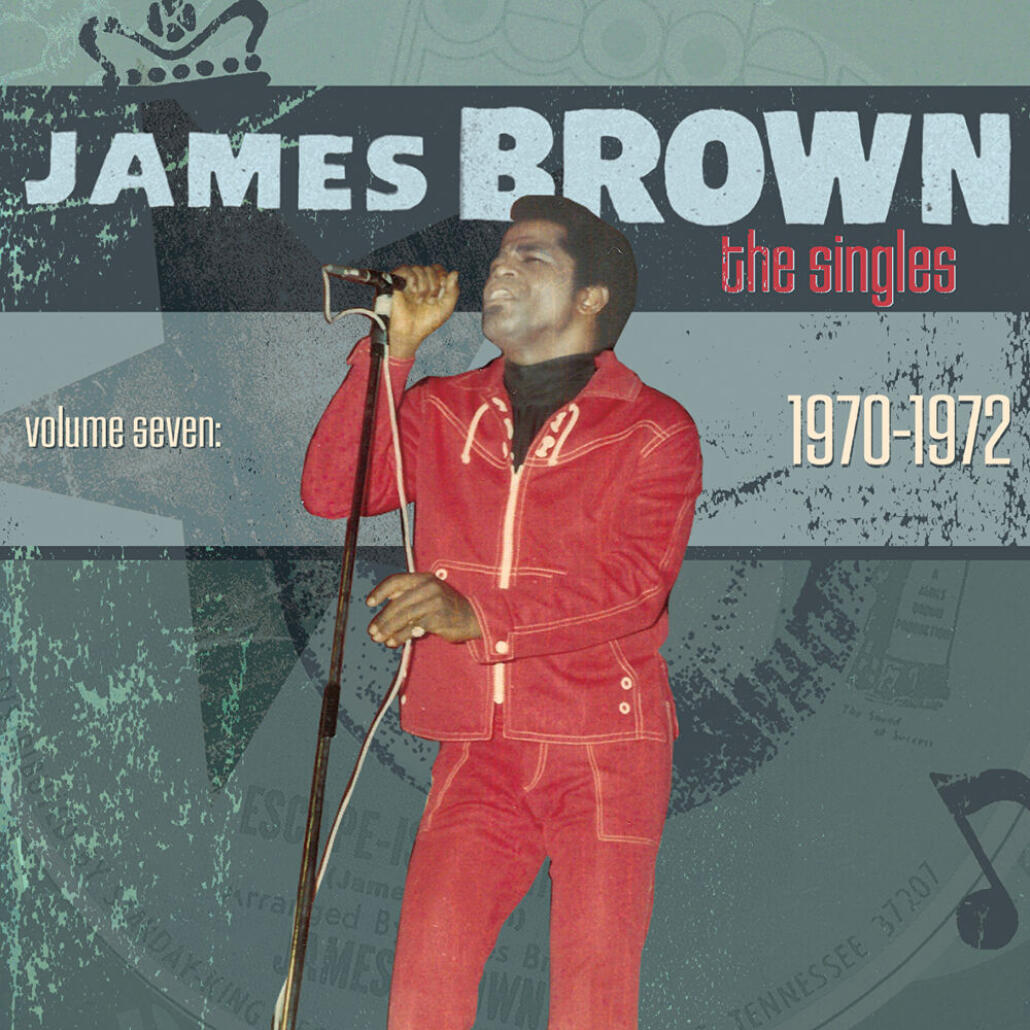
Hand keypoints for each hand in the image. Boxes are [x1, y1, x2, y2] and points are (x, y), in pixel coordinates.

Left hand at [366, 573, 481, 646]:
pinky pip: (413, 628)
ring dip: (388, 629)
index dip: (380, 591)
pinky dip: (400, 636)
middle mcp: (429, 587)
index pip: (396, 581)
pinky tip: (394, 642)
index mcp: (424, 578)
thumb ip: (410, 595)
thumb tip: (385, 602)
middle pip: (397, 602)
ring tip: (380, 638)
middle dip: (382, 618)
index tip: (369, 603)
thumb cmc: (448, 608)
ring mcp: (434, 602)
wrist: (475, 617)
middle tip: (372, 631)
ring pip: (403, 616)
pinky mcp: (438, 618)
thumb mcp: (431, 594)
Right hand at [387, 265, 459, 358]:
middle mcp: (418, 280)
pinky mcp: (395, 282)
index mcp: (430, 284)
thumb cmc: (427, 322)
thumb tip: (455, 272)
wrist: (409, 333)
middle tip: (430, 302)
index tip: (442, 294)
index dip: (443, 278)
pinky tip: (413, 291)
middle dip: (434, 285)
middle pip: (430, 269)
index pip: (438, 269)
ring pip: (419, 269)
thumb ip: (453, 290)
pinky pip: (405, 269)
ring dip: (424, 286)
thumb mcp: (446, 307)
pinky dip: (413, 279)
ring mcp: (407, 280)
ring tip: (420, 301)